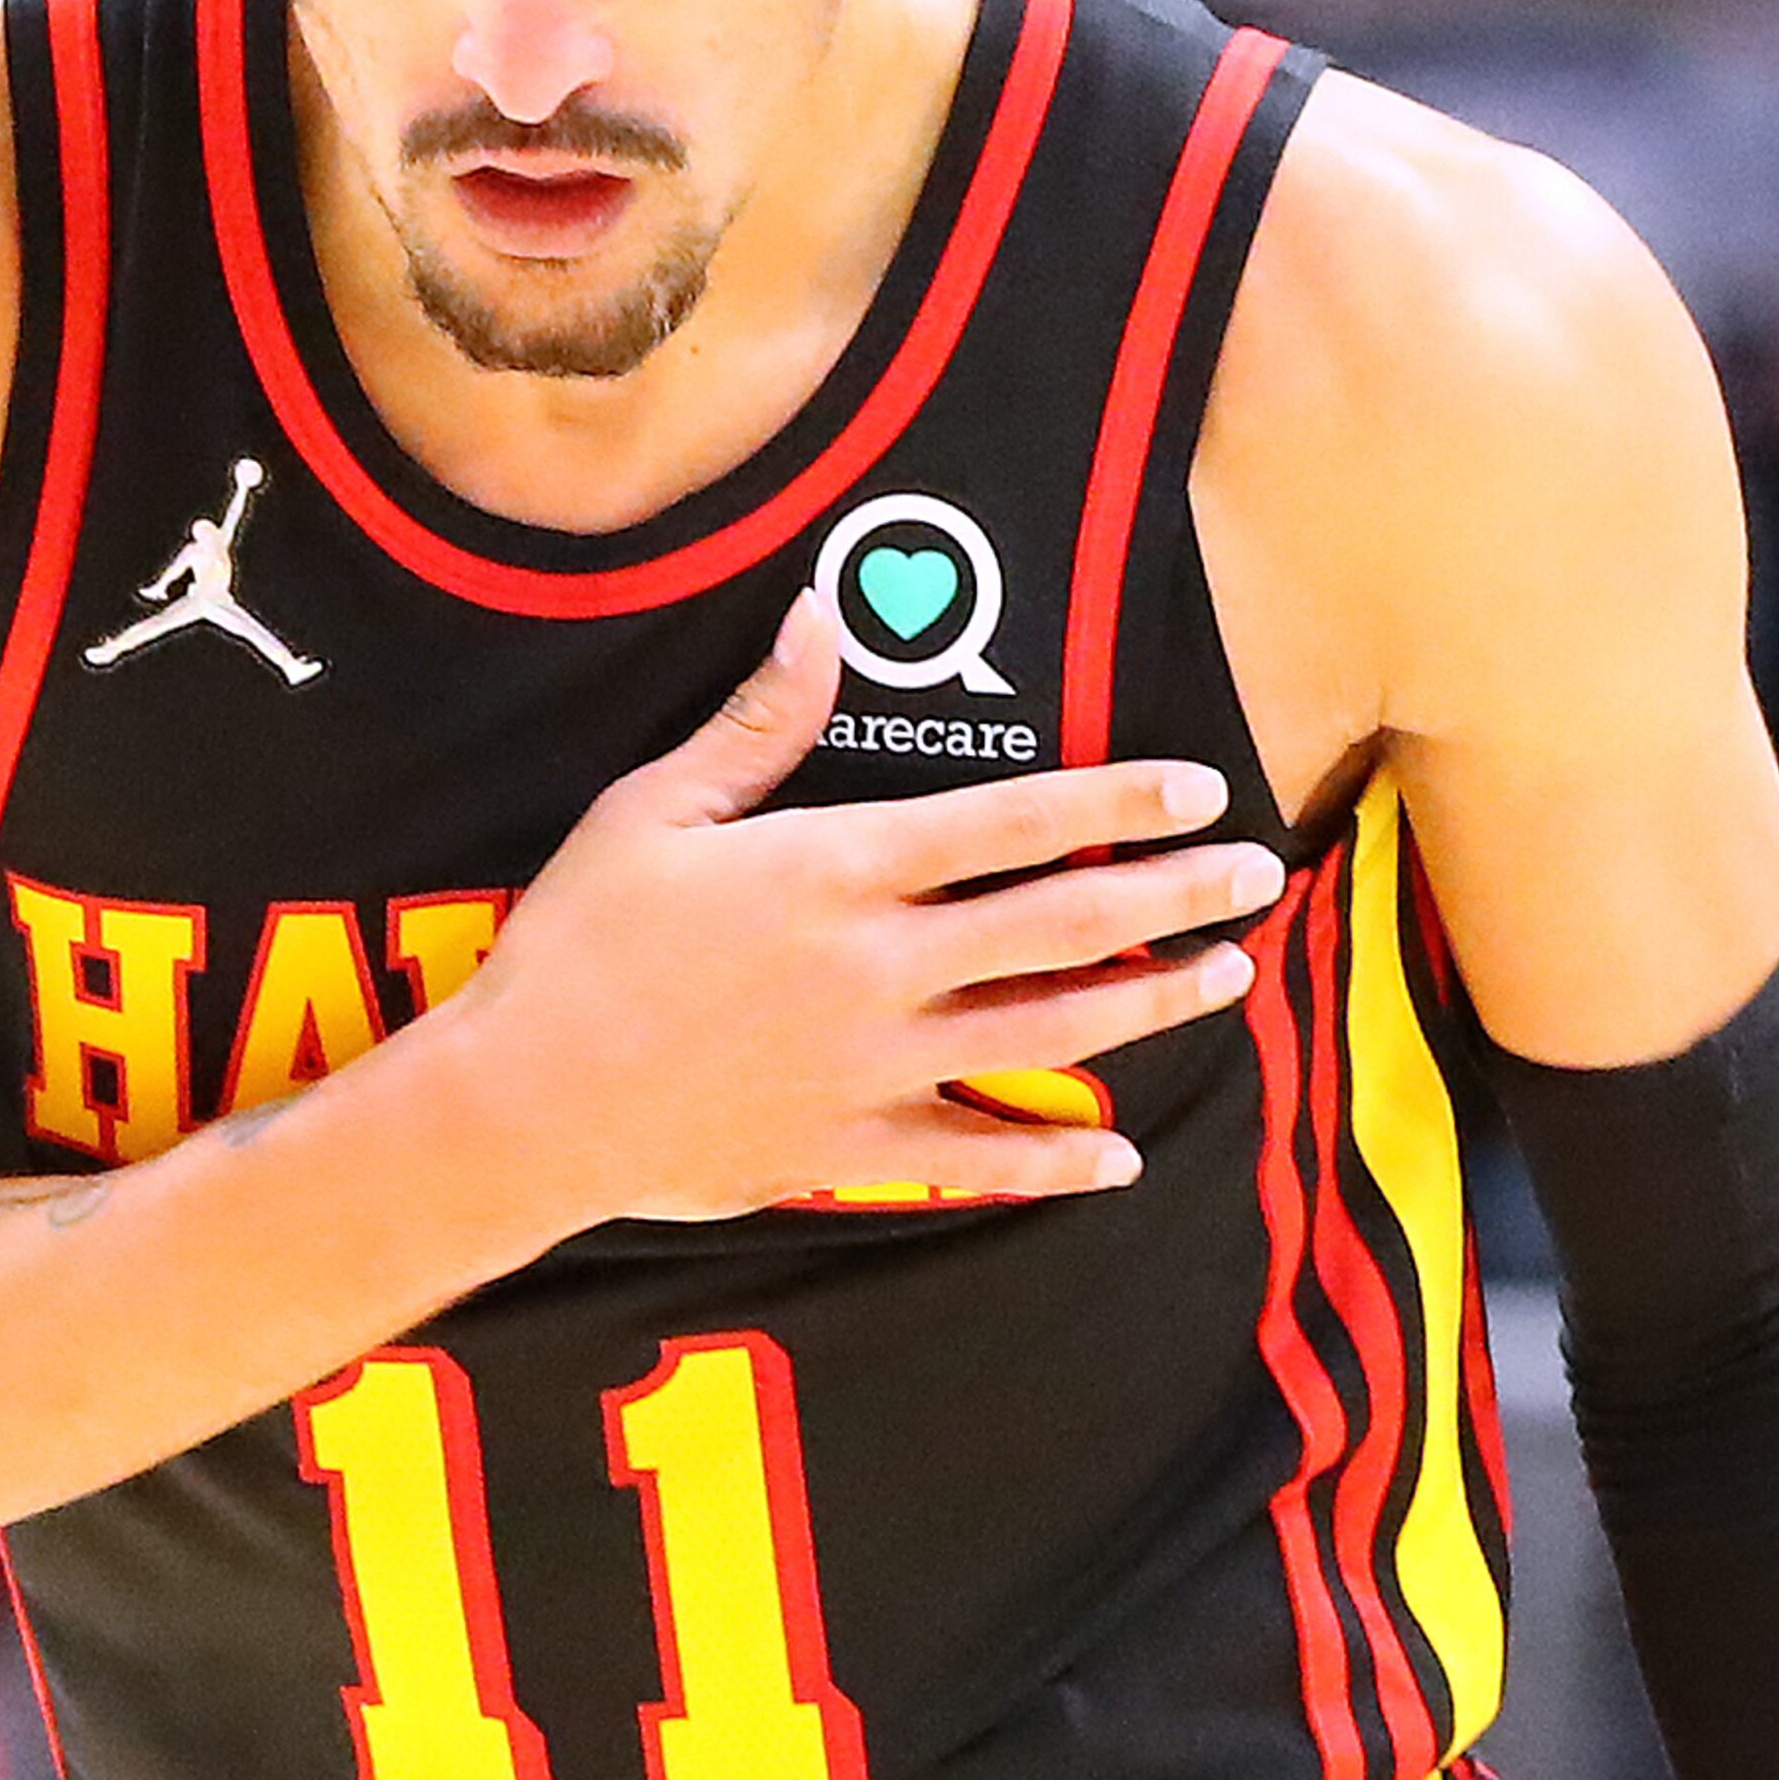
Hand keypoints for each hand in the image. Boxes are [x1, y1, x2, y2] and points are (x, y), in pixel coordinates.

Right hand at [456, 595, 1283, 1228]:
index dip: (1116, 804)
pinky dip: (1050, 1163)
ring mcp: (872, 1068)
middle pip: (1061, 926)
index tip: (1198, 789)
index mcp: (838, 871)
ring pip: (1045, 1036)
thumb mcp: (653, 810)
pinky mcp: (846, 1151)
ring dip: (1146, 1007)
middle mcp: (879, 968)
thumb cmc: (575, 946)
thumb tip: (820, 616)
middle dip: (1174, 896)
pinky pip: (973, 1160)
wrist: (520, 1106)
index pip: (1012, 825)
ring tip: (1223, 978)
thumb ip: (757, 723)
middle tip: (1259, 876)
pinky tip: (1117, 1158)